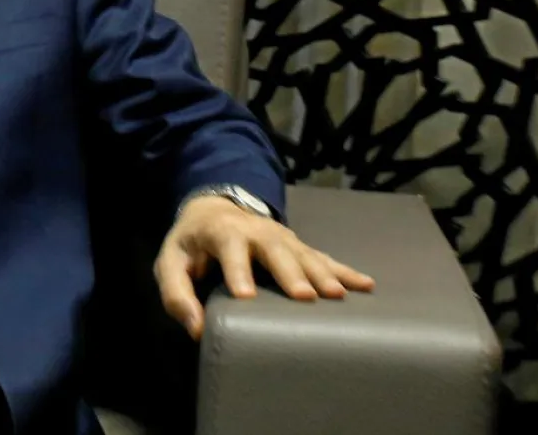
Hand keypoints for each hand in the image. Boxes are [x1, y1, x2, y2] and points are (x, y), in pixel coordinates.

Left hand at [155, 195, 374, 339]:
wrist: (215, 209)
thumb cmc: (192, 245)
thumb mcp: (171, 264)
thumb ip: (176, 295)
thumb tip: (195, 328)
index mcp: (222, 231)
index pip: (229, 249)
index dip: (237, 270)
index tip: (245, 296)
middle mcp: (256, 231)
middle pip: (275, 250)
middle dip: (290, 272)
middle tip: (304, 296)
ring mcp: (282, 237)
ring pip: (304, 254)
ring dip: (322, 273)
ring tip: (338, 295)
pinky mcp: (298, 246)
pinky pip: (323, 258)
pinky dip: (344, 271)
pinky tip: (366, 285)